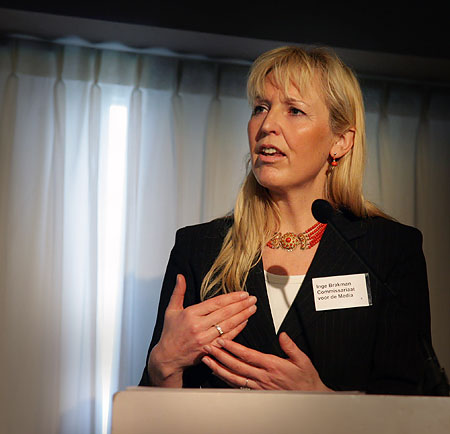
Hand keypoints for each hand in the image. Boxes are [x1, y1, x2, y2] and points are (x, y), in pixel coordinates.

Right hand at [149, 274, 256, 386]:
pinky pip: (227, 338)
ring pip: (228, 325)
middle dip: (241, 305)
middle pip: (225, 313)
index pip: (215, 303)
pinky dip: (237, 329)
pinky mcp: (209, 349)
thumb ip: (178, 292)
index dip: (231, 298)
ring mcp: (204, 339)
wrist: (168, 357)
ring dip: (242, 316)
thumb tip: (180, 276)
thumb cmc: (170, 333)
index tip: (243, 293)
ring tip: (252, 308)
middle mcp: (198, 326)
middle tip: (252, 299)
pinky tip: (245, 321)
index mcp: (191, 314)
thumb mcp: (171, 310)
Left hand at [201, 332, 331, 391]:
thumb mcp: (302, 360)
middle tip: (209, 347)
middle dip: (220, 356)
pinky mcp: (258, 391)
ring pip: (234, 377)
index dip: (233, 348)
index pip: (248, 355)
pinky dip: (226, 379)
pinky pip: (238, 385)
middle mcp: (263, 376)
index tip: (223, 341)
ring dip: (219, 368)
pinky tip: (218, 374)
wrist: (309, 396)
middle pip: (237, 366)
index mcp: (272, 366)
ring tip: (207, 360)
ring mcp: (259, 385)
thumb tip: (282, 335)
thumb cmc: (305, 379)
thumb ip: (290, 346)